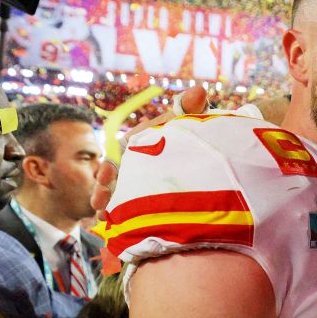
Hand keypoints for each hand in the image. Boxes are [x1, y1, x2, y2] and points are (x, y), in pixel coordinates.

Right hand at [90, 86, 208, 216]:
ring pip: (123, 190)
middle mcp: (141, 157)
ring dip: (111, 203)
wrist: (217, 154)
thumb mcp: (196, 121)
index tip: (107, 174)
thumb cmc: (201, 133)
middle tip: (99, 201)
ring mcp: (144, 177)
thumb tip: (198, 90)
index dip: (114, 163)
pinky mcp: (149, 194)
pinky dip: (123, 214)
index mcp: (147, 138)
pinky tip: (114, 227)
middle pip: (119, 173)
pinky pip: (133, 205)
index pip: (126, 150)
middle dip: (106, 187)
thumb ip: (193, 108)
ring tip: (104, 217)